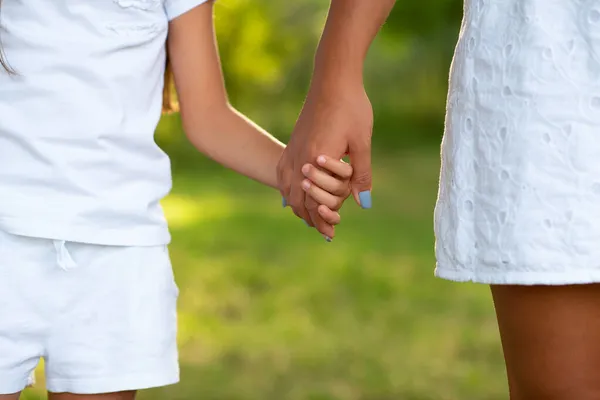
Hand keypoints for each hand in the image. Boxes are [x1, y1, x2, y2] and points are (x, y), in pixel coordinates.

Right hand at [277, 83, 373, 237]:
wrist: (333, 79)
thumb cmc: (352, 108)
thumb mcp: (361, 142)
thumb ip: (361, 175)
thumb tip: (363, 204)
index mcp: (316, 161)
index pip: (314, 202)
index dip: (323, 221)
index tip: (331, 234)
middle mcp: (299, 158)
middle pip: (298, 200)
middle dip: (311, 219)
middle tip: (324, 232)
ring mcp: (293, 150)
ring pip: (288, 189)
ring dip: (298, 206)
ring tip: (308, 218)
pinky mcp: (293, 142)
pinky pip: (282, 173)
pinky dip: (287, 189)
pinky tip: (291, 194)